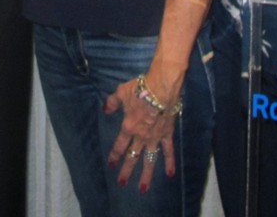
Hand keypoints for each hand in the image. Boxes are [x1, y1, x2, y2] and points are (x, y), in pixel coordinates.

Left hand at [104, 77, 177, 191]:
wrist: (161, 88)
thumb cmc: (140, 89)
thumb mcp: (121, 92)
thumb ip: (113, 102)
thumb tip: (105, 109)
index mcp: (128, 127)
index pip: (119, 145)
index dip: (114, 155)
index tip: (111, 165)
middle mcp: (141, 136)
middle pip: (132, 156)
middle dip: (126, 170)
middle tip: (121, 183)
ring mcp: (155, 137)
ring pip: (149, 159)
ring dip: (146, 175)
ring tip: (143, 188)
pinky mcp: (167, 135)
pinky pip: (169, 151)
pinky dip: (170, 162)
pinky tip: (171, 174)